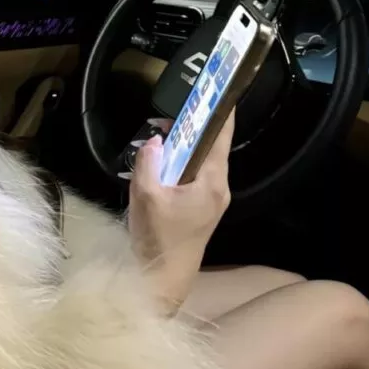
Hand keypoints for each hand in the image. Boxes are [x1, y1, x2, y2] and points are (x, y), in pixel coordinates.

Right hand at [127, 112, 234, 310]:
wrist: (164, 278)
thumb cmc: (158, 237)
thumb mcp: (146, 196)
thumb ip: (149, 163)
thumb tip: (155, 140)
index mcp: (212, 182)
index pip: (221, 137)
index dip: (221, 112)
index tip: (220, 90)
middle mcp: (219, 188)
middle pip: (211, 148)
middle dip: (191, 130)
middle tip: (167, 117)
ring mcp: (212, 200)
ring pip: (201, 163)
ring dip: (183, 149)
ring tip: (160, 138)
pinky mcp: (202, 209)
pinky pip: (195, 176)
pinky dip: (181, 165)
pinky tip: (161, 165)